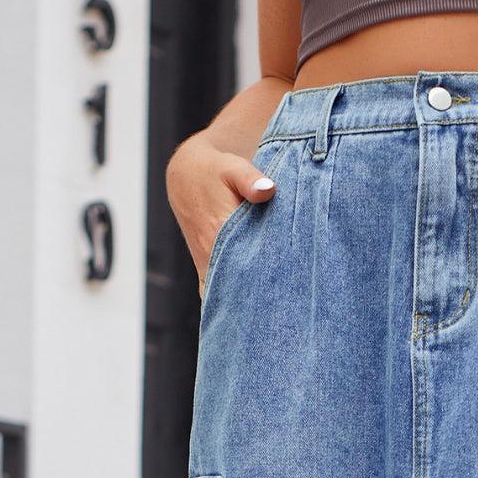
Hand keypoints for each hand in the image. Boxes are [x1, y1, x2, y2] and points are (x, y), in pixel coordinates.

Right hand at [166, 133, 277, 294]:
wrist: (187, 176)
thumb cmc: (216, 171)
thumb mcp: (233, 167)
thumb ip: (250, 179)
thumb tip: (268, 190)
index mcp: (219, 231)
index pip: (247, 266)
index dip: (269, 280)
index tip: (290, 289)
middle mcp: (211, 254)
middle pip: (240, 287)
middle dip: (263, 297)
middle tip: (290, 302)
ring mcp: (206, 265)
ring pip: (228, 295)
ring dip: (248, 302)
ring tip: (275, 310)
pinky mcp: (205, 270)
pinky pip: (218, 294)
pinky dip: (233, 302)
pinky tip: (253, 311)